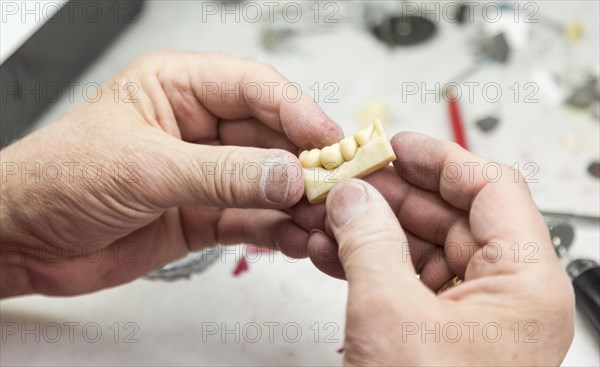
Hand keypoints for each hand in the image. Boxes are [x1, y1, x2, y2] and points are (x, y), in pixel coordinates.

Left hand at [0, 51, 342, 297]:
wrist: (22, 239)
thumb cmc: (58, 177)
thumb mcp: (144, 166)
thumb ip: (221, 174)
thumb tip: (287, 175)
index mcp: (179, 88)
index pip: (254, 89)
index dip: (298, 112)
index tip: (330, 140)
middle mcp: (197, 127)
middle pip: (269, 137)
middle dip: (304, 162)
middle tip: (336, 185)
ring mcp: (203, 174)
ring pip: (265, 181)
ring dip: (295, 201)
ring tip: (320, 219)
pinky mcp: (202, 215)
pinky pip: (249, 218)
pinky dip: (274, 229)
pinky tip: (293, 238)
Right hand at [293, 133, 573, 365]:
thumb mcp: (390, 315)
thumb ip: (368, 241)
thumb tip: (352, 196)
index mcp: (525, 284)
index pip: (491, 188)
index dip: (440, 158)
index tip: (397, 143)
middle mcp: (506, 296)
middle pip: (451, 214)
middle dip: (393, 193)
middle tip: (350, 177)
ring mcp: (471, 316)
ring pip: (422, 246)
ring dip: (373, 228)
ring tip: (331, 213)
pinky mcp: (439, 333)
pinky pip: (406, 278)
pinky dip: (370, 261)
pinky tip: (334, 248)